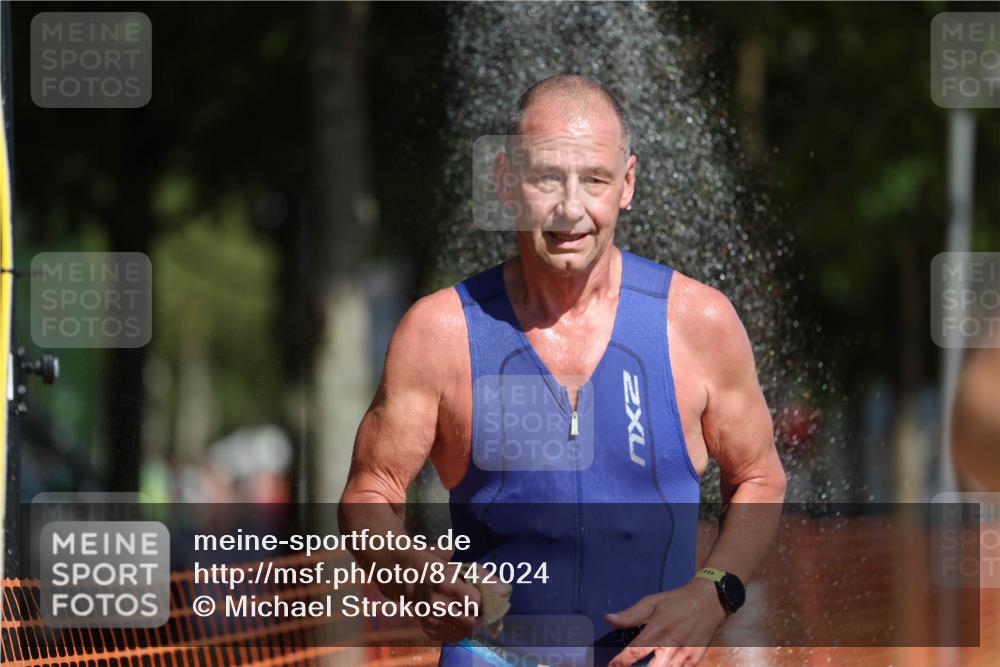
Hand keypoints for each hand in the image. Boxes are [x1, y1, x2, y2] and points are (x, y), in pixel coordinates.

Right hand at [414, 574, 482, 641]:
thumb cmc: (446, 573)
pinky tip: (459, 621)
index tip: (482, 599)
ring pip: (463, 633)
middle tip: (479, 611)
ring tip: (469, 615)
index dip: (483, 603)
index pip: (475, 602)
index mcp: (445, 584)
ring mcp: (430, 618)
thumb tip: (506, 592)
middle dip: (479, 619)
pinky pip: (454, 638)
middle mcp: (435, 603)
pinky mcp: (428, 629)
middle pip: (469, 622)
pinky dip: (461, 632)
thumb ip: (488, 580)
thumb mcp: (465, 569)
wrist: (416, 580)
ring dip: (471, 627)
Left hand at [606, 577, 726, 666]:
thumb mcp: (651, 602)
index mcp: (658, 630)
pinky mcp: (695, 661)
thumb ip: (630, 615)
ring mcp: (684, 656)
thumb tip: (608, 619)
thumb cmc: (676, 602)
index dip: (620, 662)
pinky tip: (661, 665)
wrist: (708, 602)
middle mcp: (671, 646)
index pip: (635, 652)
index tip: (612, 665)